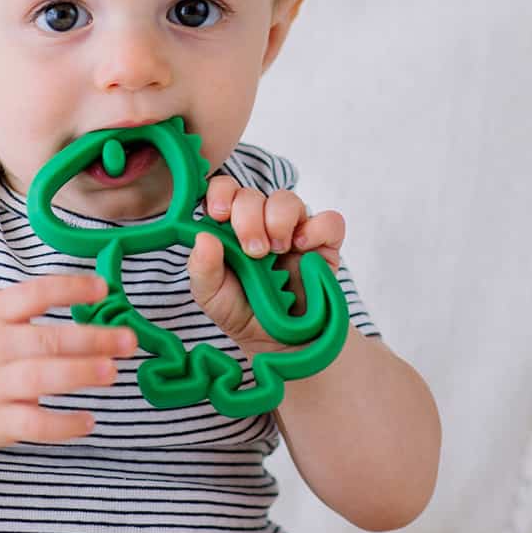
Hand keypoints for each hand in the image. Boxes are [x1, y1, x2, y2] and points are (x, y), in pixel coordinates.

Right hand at [0, 274, 136, 450]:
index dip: (69, 289)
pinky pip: (34, 424)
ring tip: (112, 372)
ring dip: (79, 374)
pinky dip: (63, 425)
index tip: (102, 289)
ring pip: (40, 379)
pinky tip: (89, 420)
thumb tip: (88, 292)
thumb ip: (25, 305)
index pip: (34, 295)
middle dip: (91, 340)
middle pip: (45, 340)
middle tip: (127, 340)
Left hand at [187, 178, 344, 354]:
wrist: (278, 342)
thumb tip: (203, 237)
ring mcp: (293, 230)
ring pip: (288, 199)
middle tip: (253, 251)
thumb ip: (202, 268)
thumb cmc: (241, 311)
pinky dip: (316, 230)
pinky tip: (302, 250)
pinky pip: (329, 220)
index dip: (221, 193)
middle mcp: (260, 221)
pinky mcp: (323, 244)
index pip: (224, 190)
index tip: (218, 214)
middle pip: (252, 194)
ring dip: (278, 221)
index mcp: (228, 226)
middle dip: (248, 218)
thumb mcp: (211, 295)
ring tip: (276, 252)